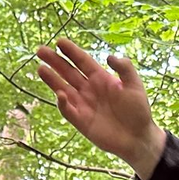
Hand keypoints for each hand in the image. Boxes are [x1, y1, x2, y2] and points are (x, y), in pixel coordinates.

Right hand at [36, 38, 165, 178]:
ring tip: (40, 68)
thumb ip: (125, 68)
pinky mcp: (81, 122)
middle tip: (40, 50)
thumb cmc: (138, 111)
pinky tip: (59, 94)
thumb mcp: (135, 85)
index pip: (82, 61)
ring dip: (52, 79)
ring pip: (63, 89)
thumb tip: (109, 56)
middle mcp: (89, 89)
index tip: (59, 42)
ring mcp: (84, 105)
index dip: (71, 51)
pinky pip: (68, 111)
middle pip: (68, 72)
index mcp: (101, 78)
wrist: (138, 137)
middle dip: (55, 61)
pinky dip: (63, 103)